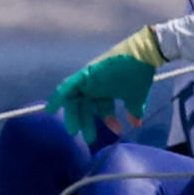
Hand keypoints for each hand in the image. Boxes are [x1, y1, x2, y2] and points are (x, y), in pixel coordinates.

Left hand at [48, 28, 164, 136]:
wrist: (142, 56)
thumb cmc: (138, 75)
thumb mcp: (135, 97)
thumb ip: (134, 111)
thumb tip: (137, 124)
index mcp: (106, 92)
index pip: (101, 109)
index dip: (107, 121)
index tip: (116, 131)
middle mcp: (95, 87)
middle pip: (86, 107)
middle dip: (87, 123)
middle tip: (89, 139)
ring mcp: (89, 81)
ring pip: (75, 99)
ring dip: (73, 114)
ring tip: (72, 130)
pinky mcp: (85, 75)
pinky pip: (68, 87)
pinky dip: (59, 97)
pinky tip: (51, 108)